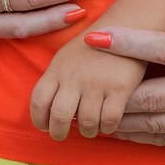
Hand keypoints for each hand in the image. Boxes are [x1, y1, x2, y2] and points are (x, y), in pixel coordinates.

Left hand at [31, 36, 145, 140]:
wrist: (126, 28)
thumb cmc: (93, 46)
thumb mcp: (66, 57)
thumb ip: (56, 79)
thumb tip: (48, 108)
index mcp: (57, 69)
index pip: (38, 100)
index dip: (38, 119)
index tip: (43, 126)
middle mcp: (74, 78)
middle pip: (59, 116)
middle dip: (58, 132)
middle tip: (61, 136)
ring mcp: (97, 84)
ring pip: (87, 122)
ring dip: (87, 131)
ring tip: (90, 128)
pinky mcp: (120, 89)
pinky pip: (110, 120)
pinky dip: (107, 128)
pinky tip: (107, 125)